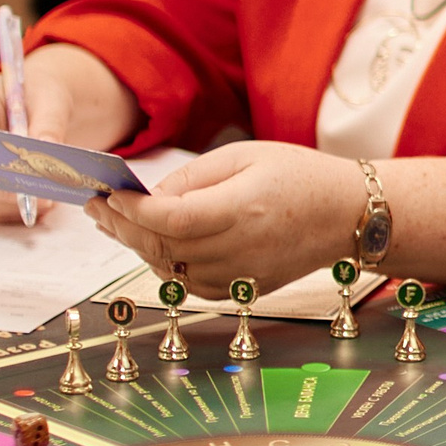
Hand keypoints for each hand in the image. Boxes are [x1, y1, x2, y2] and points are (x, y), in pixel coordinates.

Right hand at [0, 43, 142, 224]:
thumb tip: (46, 149)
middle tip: (43, 199)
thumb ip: (49, 122)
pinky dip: (6, 214)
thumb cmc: (42, 96)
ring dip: (5, 207)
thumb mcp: (52, 98)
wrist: (41, 104)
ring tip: (46, 203)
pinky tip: (37, 208)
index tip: (29, 175)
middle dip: (2, 190)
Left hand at [93, 140, 362, 293]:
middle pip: (165, 247)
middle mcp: (242, 248)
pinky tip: (152, 243)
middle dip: (123, 227)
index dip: (134, 210)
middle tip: (97, 207)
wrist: (348, 214)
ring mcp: (243, 275)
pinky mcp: (244, 289)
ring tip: (115, 223)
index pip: (173, 219)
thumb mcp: (246, 156)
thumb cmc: (299, 176)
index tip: (109, 194)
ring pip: (171, 270)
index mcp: (245, 208)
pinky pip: (190, 284)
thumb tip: (149, 197)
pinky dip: (165, 265)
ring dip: (138, 247)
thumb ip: (194, 177)